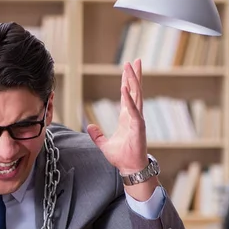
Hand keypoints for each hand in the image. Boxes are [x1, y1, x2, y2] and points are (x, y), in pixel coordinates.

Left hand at [87, 59, 158, 200]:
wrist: (130, 168)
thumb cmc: (122, 157)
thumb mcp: (104, 144)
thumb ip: (97, 135)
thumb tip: (89, 126)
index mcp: (127, 118)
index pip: (127, 96)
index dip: (127, 82)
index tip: (127, 70)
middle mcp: (134, 116)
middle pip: (135, 92)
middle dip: (135, 76)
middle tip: (135, 60)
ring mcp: (137, 121)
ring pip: (136, 97)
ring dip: (134, 81)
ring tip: (132, 67)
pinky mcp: (138, 128)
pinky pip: (133, 111)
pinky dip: (129, 100)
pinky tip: (125, 89)